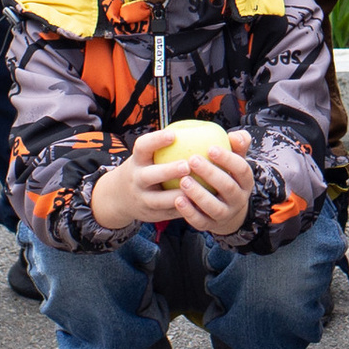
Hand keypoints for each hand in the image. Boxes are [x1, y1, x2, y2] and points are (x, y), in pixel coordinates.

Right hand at [100, 126, 255, 235]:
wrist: (123, 197)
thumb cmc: (151, 166)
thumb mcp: (153, 154)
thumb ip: (178, 142)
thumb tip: (225, 133)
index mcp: (138, 159)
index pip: (142, 146)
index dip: (156, 140)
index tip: (174, 135)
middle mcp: (136, 179)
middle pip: (149, 175)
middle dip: (168, 171)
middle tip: (188, 165)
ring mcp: (142, 199)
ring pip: (159, 200)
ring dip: (179, 196)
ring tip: (199, 189)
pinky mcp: (151, 216)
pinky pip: (170, 214)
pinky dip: (186, 209)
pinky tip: (203, 204)